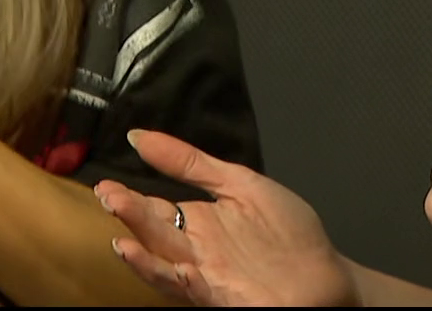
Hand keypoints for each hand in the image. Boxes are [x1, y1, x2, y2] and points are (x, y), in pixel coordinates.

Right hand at [93, 130, 356, 306]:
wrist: (328, 274)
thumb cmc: (289, 232)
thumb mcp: (239, 184)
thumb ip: (190, 163)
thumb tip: (139, 136)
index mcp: (197, 222)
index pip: (152, 209)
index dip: (128, 198)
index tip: (103, 184)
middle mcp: (195, 251)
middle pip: (154, 233)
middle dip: (129, 216)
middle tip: (107, 196)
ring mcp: (206, 276)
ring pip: (163, 264)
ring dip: (141, 251)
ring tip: (119, 232)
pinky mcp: (221, 296)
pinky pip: (187, 287)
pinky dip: (165, 274)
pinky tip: (152, 258)